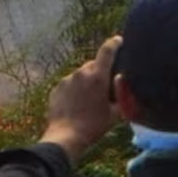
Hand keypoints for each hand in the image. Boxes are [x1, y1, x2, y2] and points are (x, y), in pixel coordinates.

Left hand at [39, 35, 122, 163]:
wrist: (66, 136)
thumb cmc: (94, 126)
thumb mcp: (115, 113)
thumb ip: (121, 94)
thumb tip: (121, 80)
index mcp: (97, 76)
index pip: (107, 51)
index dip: (114, 43)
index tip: (118, 40)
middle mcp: (80, 73)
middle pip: (93, 65)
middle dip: (99, 72)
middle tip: (104, 88)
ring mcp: (66, 80)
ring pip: (80, 75)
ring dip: (86, 82)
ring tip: (89, 101)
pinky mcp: (56, 88)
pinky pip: (69, 84)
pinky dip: (74, 90)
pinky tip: (77, 105)